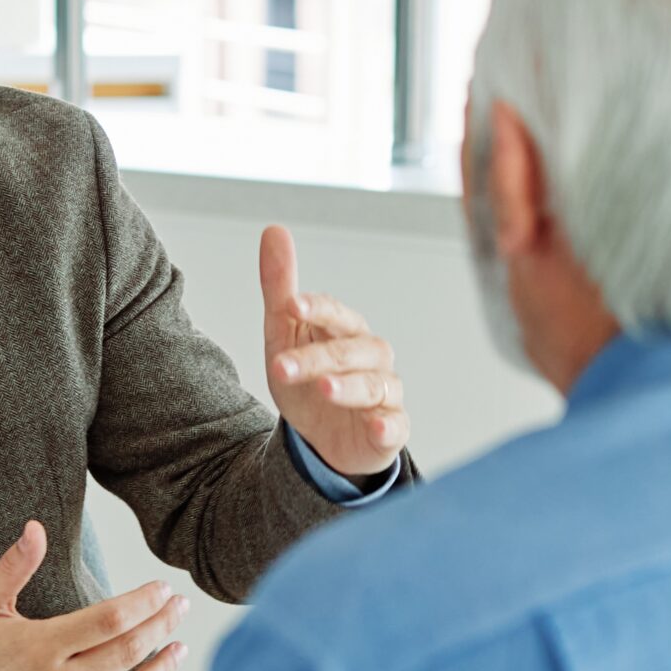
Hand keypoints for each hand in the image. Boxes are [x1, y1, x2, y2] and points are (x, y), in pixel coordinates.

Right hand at [0, 521, 187, 670]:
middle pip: (129, 652)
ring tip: (179, 648)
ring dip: (161, 669)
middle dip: (162, 626)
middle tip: (179, 608)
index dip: (145, 602)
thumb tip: (36, 529)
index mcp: (41, 647)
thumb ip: (14, 566)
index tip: (162, 589)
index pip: (112, 620)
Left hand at [261, 224, 408, 479]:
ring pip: (374, 385)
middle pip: (350, 351)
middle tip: (281, 367)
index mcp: (346, 331)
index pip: (336, 313)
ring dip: (349, 386)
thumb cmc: (310, 380)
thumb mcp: (285, 336)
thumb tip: (274, 230)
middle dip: (316, 358)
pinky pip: (396, 425)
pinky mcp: (391, 428)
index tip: (291, 305)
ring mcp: (384, 393)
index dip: (317, 308)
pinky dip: (388, 425)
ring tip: (324, 388)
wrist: (322, 440)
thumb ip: (280, 288)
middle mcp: (372, 358)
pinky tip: (376, 425)